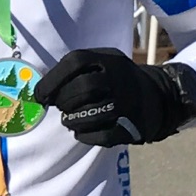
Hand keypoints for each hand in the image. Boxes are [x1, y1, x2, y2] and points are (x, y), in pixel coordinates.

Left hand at [36, 48, 195, 147]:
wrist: (156, 96)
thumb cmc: (116, 79)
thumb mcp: (102, 63)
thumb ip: (75, 71)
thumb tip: (41, 91)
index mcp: (109, 59)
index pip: (76, 61)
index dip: (53, 79)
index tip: (40, 94)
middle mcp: (120, 78)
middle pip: (84, 88)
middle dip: (64, 100)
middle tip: (59, 106)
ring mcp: (128, 103)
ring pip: (93, 114)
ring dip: (72, 119)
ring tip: (69, 118)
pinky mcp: (132, 126)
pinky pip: (102, 136)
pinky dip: (85, 135)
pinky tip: (81, 131)